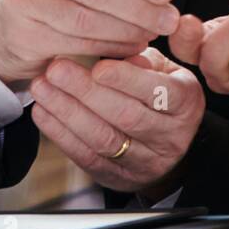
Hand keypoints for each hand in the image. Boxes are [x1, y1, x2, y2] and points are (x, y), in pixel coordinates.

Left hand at [28, 48, 205, 196]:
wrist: (165, 144)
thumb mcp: (166, 71)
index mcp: (186, 102)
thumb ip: (147, 59)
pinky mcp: (119, 176)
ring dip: (68, 112)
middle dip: (87, 92)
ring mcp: (146, 160)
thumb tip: (123, 53)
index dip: (128, 80)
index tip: (98, 66)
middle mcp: (171, 135)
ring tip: (42, 88)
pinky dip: (61, 134)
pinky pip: (87, 157)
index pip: (160, 92)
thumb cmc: (162, 94)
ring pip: (104, 138)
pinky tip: (43, 112)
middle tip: (57, 70)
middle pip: (127, 116)